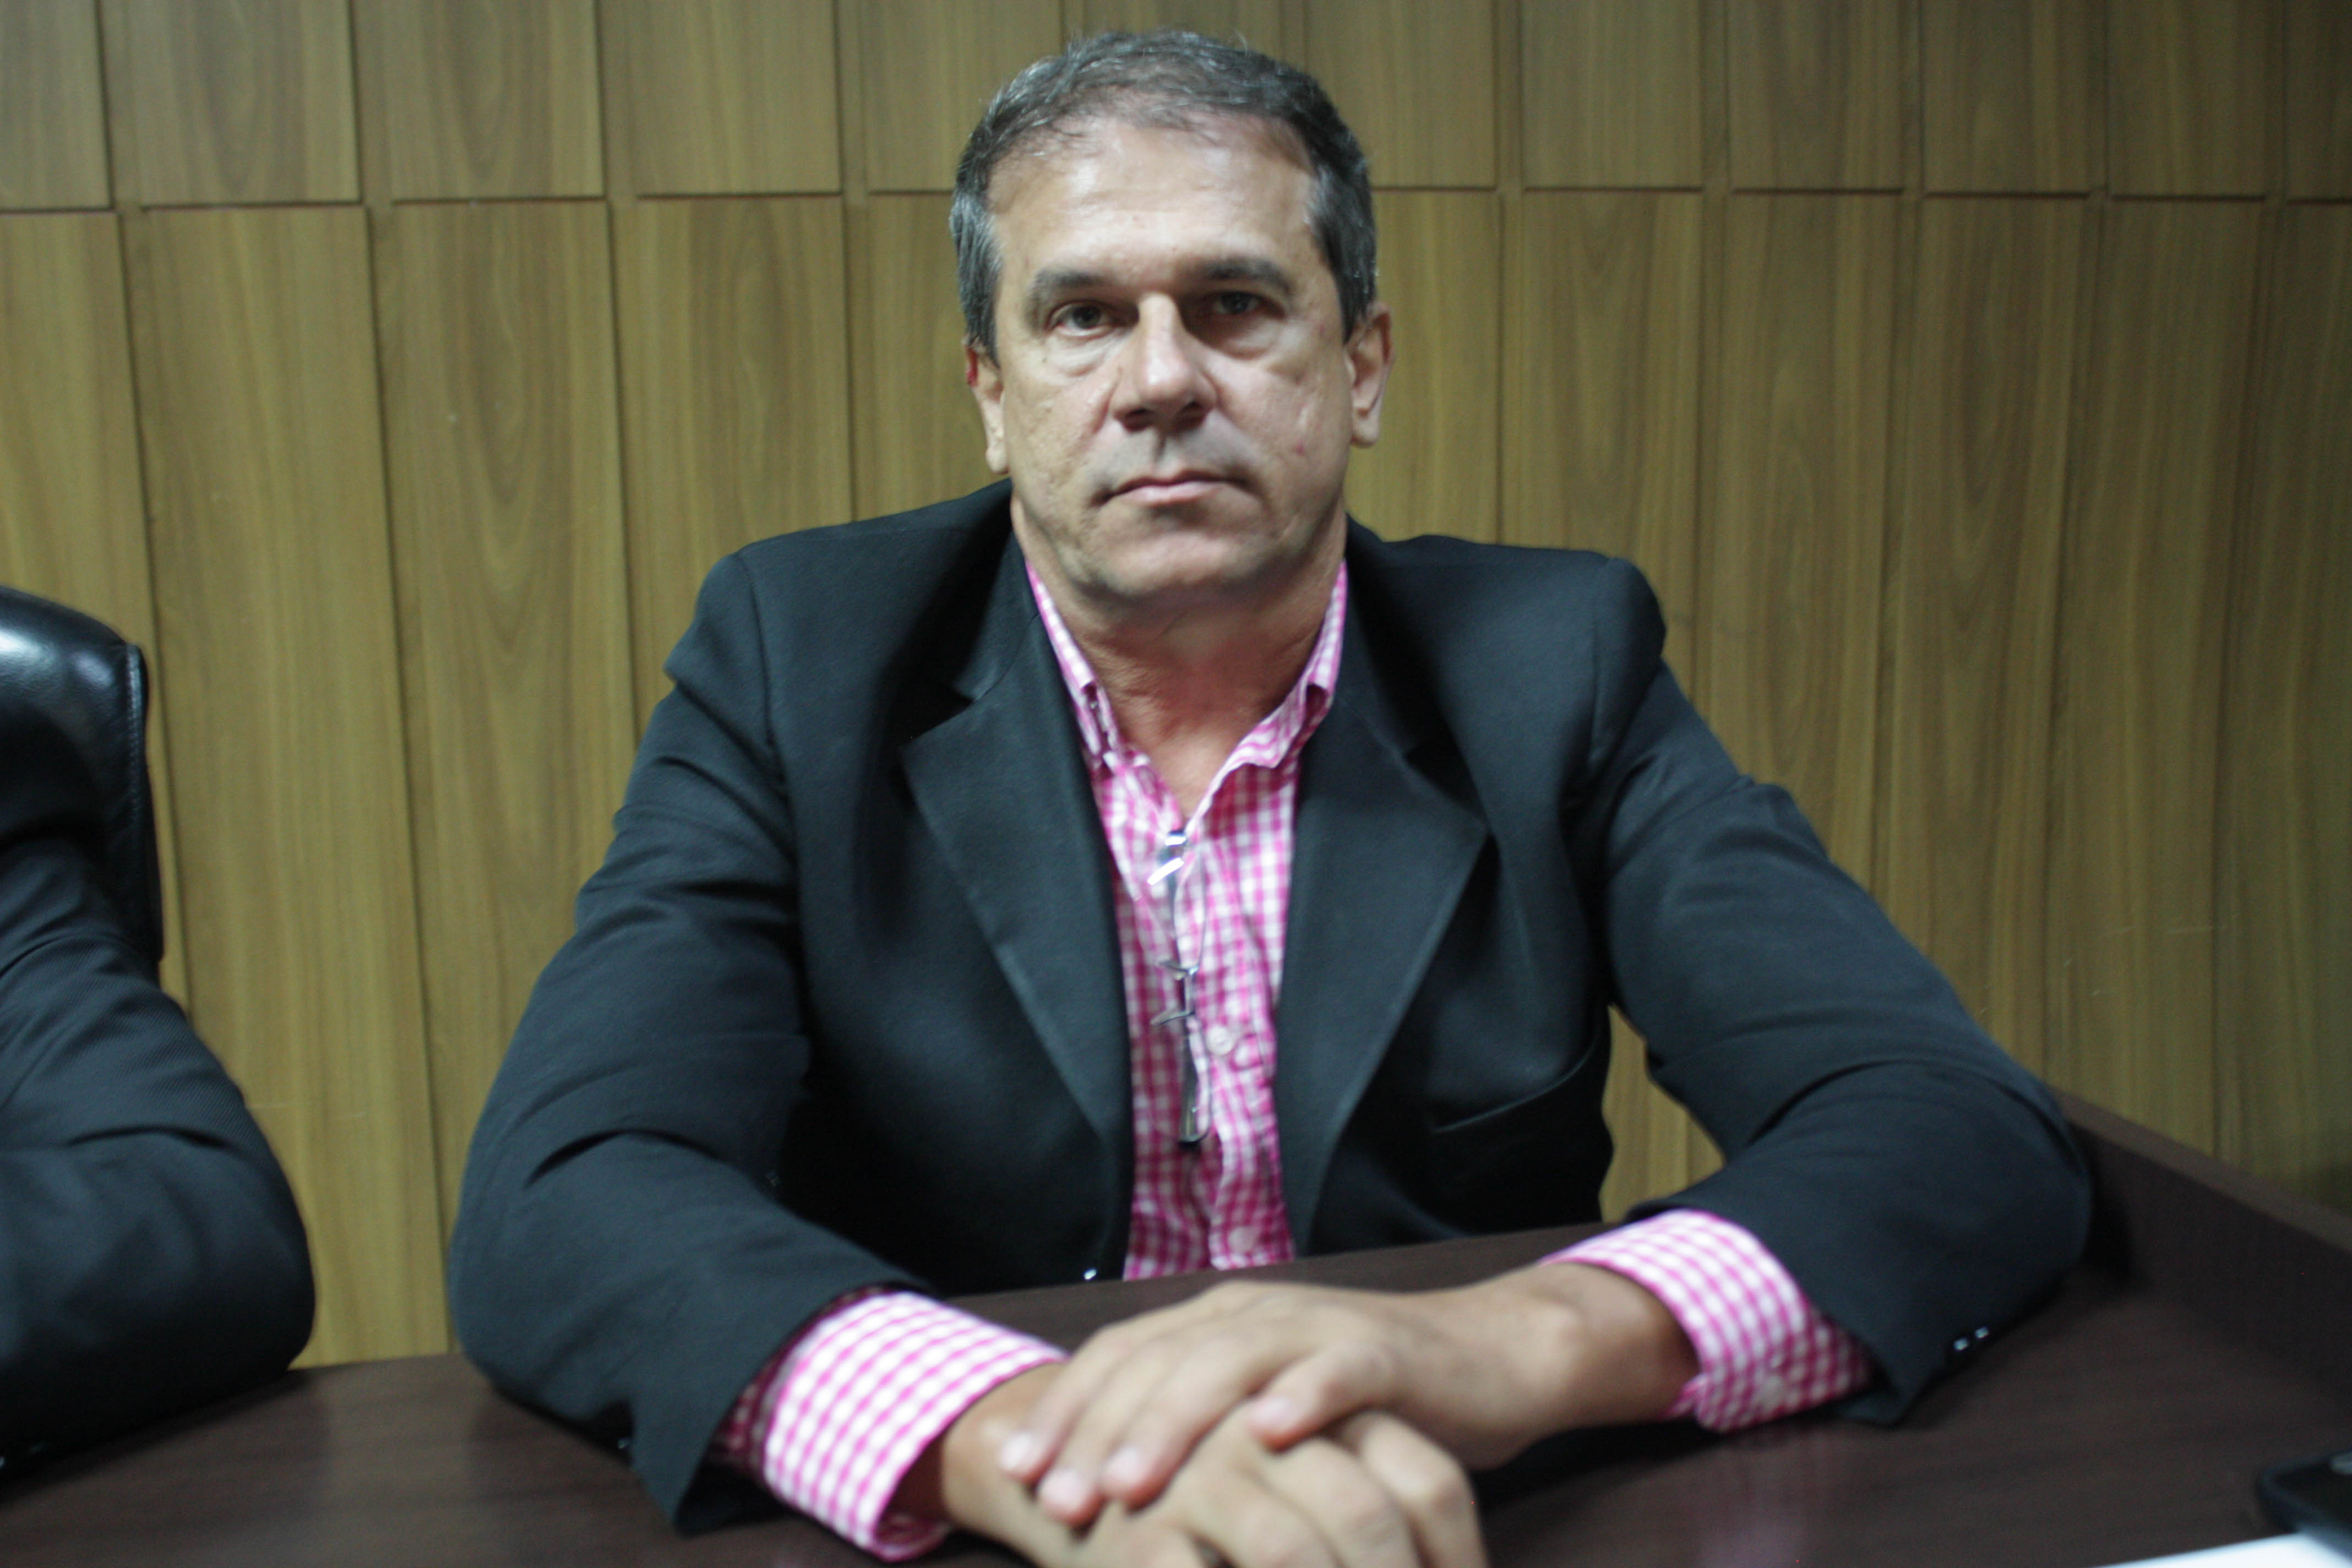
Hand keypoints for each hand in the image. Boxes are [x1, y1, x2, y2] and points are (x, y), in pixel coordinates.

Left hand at [998, 1264, 1696, 1525]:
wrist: (1484, 1360)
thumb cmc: (1358, 1409)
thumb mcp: (1259, 1419)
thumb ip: (1195, 1438)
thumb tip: (1099, 1492)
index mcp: (1213, 1324)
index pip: (1118, 1359)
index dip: (1063, 1412)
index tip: (1015, 1477)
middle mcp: (1253, 1312)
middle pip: (1157, 1361)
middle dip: (1099, 1431)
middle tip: (1060, 1500)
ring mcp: (1316, 1327)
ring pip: (1228, 1362)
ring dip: (1176, 1421)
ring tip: (1133, 1482)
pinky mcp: (1383, 1351)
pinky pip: (1335, 1369)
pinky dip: (1301, 1396)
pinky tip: (1268, 1435)